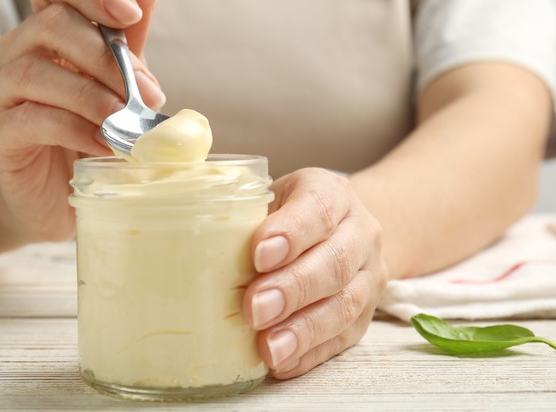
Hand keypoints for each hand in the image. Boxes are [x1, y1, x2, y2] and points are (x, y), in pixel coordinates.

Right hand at [0, 0, 164, 239]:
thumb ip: (126, 45)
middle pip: (49, 24)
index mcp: (45, 34)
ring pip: (33, 72)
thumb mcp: (116, 88)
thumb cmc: (88, 137)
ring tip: (124, 120)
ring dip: (89, 95)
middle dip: (105, 56)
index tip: (128, 14)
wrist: (59, 200)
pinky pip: (29, 120)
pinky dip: (73, 128)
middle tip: (147, 92)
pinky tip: (103, 144)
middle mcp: (14, 55)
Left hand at [242, 168, 387, 377]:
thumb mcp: (265, 198)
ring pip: (344, 305)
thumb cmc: (284, 216)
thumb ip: (239, 214)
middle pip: (335, 262)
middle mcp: (358, 232)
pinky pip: (343, 338)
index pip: (318, 208)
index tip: (259, 255)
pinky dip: (311, 353)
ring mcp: (368, 276)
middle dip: (292, 289)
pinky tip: (283, 363)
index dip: (291, 232)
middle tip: (254, 309)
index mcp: (331, 193)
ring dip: (303, 330)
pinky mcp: (364, 316)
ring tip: (269, 348)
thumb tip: (187, 241)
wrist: (336, 232)